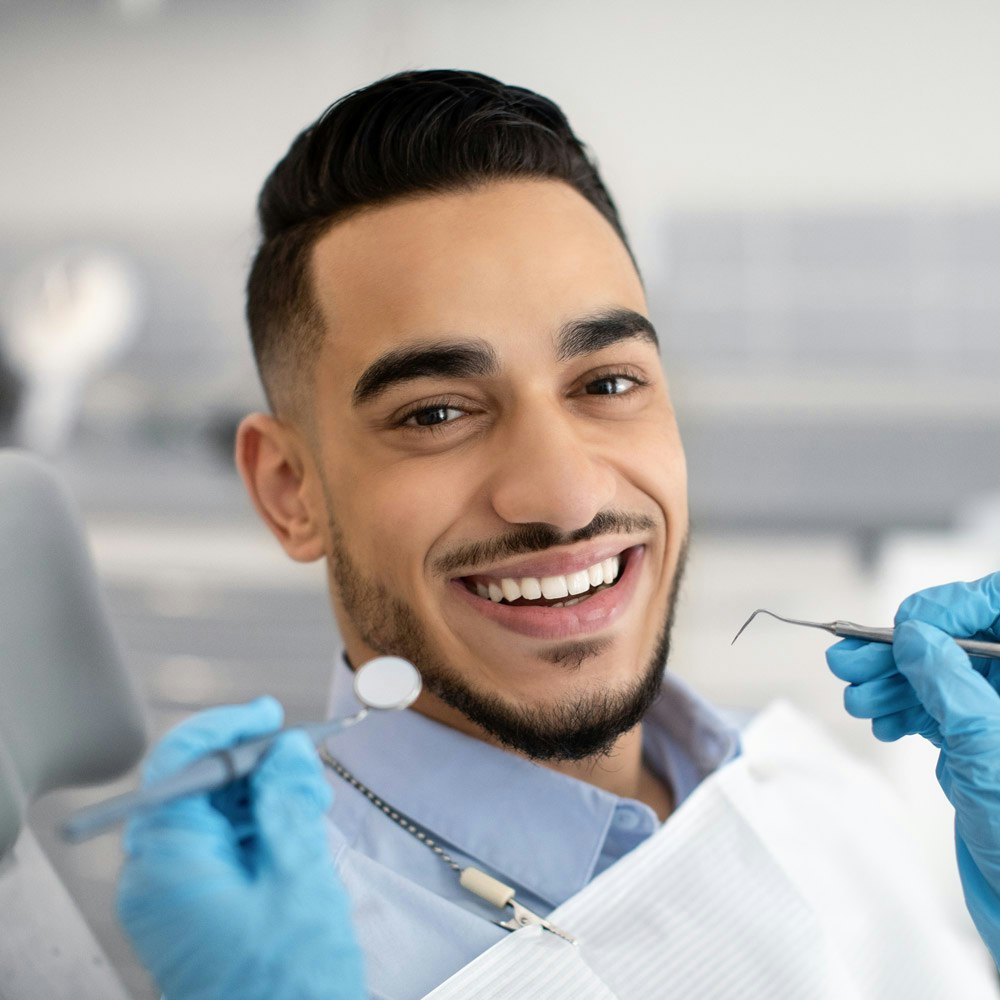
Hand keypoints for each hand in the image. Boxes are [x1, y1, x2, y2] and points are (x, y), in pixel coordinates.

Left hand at [117, 697, 364, 999]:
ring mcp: (174, 895)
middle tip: (305, 765)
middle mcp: (158, 876)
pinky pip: (220, 845)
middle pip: (195, 787)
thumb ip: (289, 802)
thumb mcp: (299, 878)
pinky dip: (259, 828)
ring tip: (310, 804)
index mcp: (169, 865)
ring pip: (212, 813)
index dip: (226, 728)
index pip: (179, 765)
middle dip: (252, 766)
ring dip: (262, 797)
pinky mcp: (194, 907)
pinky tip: (296, 829)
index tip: (270, 714)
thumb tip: (286, 748)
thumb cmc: (289, 985)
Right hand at [826, 572, 999, 961]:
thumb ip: (951, 684)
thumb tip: (917, 636)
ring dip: (889, 681)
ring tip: (857, 697)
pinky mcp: (976, 743)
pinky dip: (898, 709)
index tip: (905, 624)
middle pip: (957, 641)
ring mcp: (997, 717)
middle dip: (900, 649)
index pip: (998, 608)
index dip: (950, 608)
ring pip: (937, 674)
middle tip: (850, 659)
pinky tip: (880, 720)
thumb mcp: (988, 749)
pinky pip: (930, 707)